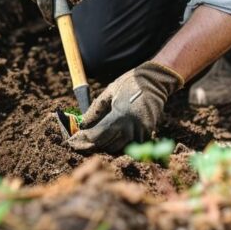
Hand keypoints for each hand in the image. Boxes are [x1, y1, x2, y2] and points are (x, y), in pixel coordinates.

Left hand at [67, 61, 183, 152]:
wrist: (154, 82)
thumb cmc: (128, 84)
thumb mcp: (109, 92)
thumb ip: (95, 110)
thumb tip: (82, 125)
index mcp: (120, 115)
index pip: (99, 135)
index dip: (86, 139)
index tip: (76, 139)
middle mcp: (132, 127)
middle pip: (108, 145)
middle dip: (95, 143)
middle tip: (84, 139)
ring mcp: (141, 132)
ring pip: (119, 147)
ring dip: (107, 144)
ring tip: (99, 137)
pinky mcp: (148, 133)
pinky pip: (130, 145)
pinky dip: (120, 143)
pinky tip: (114, 135)